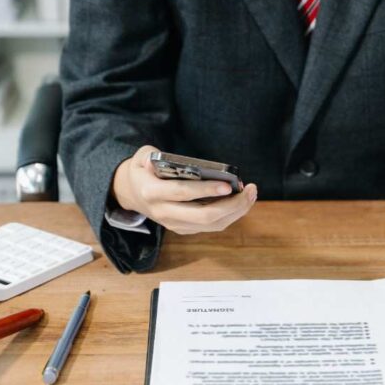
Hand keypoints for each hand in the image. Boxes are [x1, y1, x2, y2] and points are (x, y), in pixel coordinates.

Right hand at [112, 146, 256, 234]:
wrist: (133, 194)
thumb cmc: (143, 171)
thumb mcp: (140, 157)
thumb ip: (150, 156)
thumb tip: (168, 161)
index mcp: (152, 193)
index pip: (182, 193)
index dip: (206, 190)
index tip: (228, 184)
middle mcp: (164, 213)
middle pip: (203, 216)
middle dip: (231, 205)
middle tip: (249, 190)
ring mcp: (175, 224)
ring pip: (212, 225)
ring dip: (236, 211)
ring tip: (251, 194)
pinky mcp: (185, 229)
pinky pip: (212, 226)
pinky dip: (230, 215)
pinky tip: (242, 201)